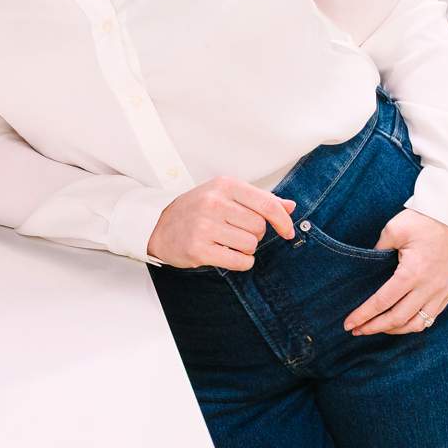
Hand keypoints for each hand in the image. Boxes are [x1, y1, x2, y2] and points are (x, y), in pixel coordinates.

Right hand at [148, 177, 296, 269]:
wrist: (158, 225)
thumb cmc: (196, 209)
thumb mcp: (225, 194)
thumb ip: (258, 199)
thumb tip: (289, 206)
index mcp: (225, 185)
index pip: (267, 204)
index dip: (283, 221)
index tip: (287, 231)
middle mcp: (214, 203)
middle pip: (259, 227)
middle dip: (255, 234)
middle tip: (237, 231)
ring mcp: (205, 226)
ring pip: (250, 245)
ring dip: (246, 249)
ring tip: (229, 242)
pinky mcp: (199, 249)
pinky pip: (239, 261)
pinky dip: (241, 262)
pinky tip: (228, 254)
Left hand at [343, 210, 447, 334]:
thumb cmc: (424, 220)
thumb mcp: (395, 229)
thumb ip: (378, 249)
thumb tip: (368, 266)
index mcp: (412, 272)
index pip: (382, 302)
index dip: (363, 315)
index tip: (348, 324)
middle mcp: (429, 287)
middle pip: (398, 319)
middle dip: (374, 328)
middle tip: (357, 330)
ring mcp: (443, 291)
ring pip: (417, 324)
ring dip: (395, 330)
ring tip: (377, 328)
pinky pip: (432, 317)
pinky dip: (414, 323)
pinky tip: (401, 321)